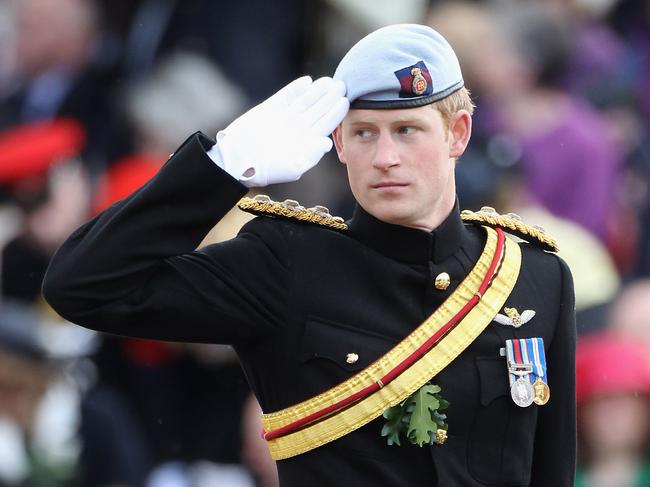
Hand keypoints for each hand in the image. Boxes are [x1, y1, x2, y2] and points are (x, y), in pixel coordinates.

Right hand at [213, 76, 347, 186]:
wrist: (238, 160)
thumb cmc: (266, 170)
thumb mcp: (293, 167)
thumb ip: (311, 155)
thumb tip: (327, 142)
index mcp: (305, 142)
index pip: (325, 124)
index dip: (335, 113)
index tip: (346, 101)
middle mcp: (296, 129)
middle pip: (317, 110)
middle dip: (329, 98)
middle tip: (342, 84)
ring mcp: (283, 118)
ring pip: (303, 101)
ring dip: (315, 91)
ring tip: (328, 81)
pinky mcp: (268, 109)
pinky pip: (285, 96)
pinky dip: (295, 89)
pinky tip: (307, 82)